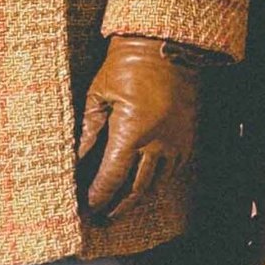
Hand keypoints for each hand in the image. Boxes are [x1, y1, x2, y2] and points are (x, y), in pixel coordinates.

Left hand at [77, 35, 200, 219]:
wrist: (166, 46)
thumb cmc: (126, 66)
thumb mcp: (98, 95)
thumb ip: (88, 130)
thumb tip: (77, 158)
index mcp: (131, 133)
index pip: (112, 177)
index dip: (99, 195)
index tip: (89, 206)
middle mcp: (157, 143)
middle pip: (136, 189)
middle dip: (119, 206)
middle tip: (104, 217)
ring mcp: (176, 142)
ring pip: (157, 183)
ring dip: (138, 197)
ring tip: (123, 205)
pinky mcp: (187, 137)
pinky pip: (173, 169)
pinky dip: (158, 181)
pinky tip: (146, 184)